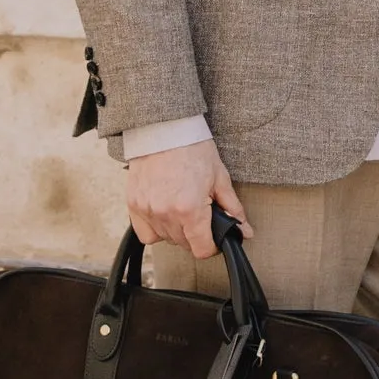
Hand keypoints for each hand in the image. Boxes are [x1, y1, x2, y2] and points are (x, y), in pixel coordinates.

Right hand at [125, 138, 250, 260]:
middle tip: (201, 213)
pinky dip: (156, 229)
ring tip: (182, 207)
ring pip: (166, 239)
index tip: (214, 236)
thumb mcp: (219, 178)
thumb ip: (232, 209)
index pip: (202, 250)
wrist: (163, 128)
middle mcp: (166, 213)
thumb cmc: (192, 148)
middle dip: (196, 235)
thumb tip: (245, 231)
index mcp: (190, 209)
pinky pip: (146, 233)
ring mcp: (147, 210)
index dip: (212, 245)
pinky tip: (165, 214)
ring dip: (177, 231)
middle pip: (184, 245)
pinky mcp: (133, 205)